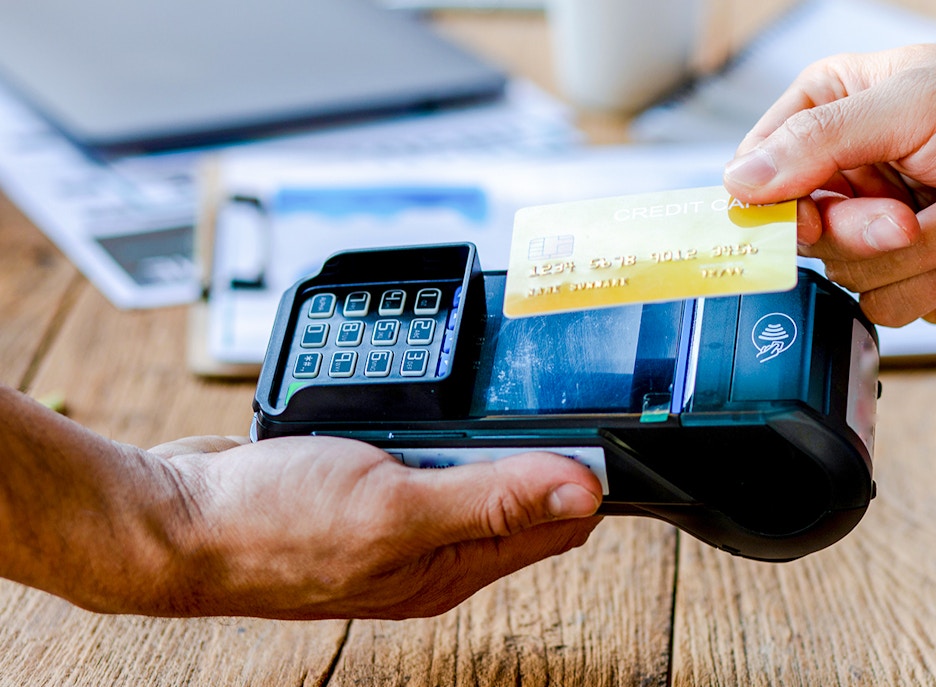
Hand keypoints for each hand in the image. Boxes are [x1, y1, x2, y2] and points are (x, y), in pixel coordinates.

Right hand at [146, 436, 602, 619]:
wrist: (174, 517)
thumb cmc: (270, 526)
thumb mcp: (394, 507)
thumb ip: (491, 497)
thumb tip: (584, 491)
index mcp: (451, 566)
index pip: (555, 527)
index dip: (589, 480)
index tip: (612, 431)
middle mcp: (431, 548)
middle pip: (518, 495)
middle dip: (540, 449)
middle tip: (555, 394)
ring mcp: (396, 517)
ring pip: (467, 467)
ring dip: (481, 433)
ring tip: (494, 396)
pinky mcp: (363, 487)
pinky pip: (419, 452)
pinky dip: (429, 426)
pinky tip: (423, 405)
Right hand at [724, 45, 935, 324]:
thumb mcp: (911, 103)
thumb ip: (818, 141)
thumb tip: (741, 183)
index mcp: (830, 111)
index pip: (757, 168)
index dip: (770, 202)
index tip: (803, 215)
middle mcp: (844, 172)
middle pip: (797, 232)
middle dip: (861, 229)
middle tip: (905, 215)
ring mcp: (873, 228)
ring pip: (846, 272)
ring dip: (922, 247)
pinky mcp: (907, 275)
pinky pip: (888, 302)